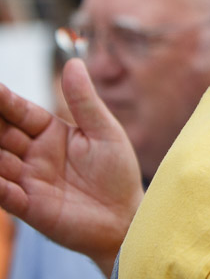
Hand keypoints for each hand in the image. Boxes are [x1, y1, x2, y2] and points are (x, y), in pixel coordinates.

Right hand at [0, 59, 141, 273]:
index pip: (20, 112)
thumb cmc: (117, 172)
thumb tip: (73, 63)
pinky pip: (7, 195)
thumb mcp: (104, 131)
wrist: (126, 215)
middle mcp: (33, 156)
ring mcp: (29, 181)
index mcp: (50, 133)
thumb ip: (84, 101)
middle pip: (1, 134)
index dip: (4, 100)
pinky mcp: (30, 207)